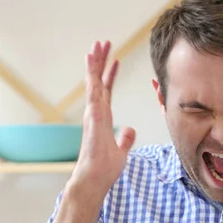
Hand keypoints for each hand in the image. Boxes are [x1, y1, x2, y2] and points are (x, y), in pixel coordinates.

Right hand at [68, 40, 135, 198]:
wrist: (94, 180)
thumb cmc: (104, 168)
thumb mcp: (121, 151)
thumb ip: (125, 139)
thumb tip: (130, 130)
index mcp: (104, 118)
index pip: (107, 91)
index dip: (110, 75)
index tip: (114, 60)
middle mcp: (96, 113)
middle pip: (99, 81)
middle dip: (101, 62)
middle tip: (104, 43)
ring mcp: (93, 114)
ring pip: (94, 82)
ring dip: (96, 63)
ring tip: (97, 45)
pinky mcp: (93, 117)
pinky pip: (93, 92)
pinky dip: (92, 76)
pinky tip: (92, 62)